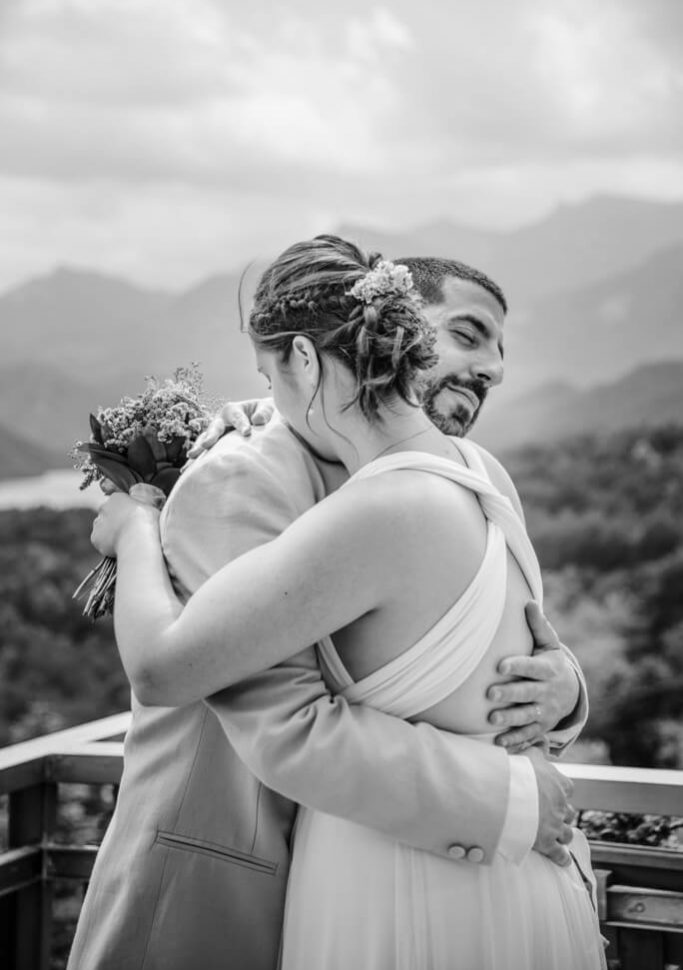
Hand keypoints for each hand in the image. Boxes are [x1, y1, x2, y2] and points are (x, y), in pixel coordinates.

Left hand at [91, 488, 161, 556]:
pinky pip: (100, 541)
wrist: (138, 537)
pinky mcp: (95, 538)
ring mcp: (98, 523)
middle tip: (128, 530)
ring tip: (124, 541)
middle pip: (107, 514)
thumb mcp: (149, 504)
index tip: (132, 519)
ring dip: (110, 532)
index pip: (117, 502)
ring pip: (102, 528)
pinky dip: (107, 544)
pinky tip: (118, 547)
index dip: (125, 511)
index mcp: (117, 498)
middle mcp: (104, 508)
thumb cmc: (147, 520)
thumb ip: (140, 502)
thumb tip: (138, 501)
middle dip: (115, 521)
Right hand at [187, 398, 274, 456]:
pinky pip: (205, 453)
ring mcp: (215, 433)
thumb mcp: (268, 408)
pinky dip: (197, 461)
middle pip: (214, 428)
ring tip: (192, 456)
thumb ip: (264, 413)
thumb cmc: (265, 413)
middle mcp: (220, 420)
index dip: (242, 425)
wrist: (261, 420)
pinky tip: (187, 471)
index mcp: (233, 409)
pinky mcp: (215, 445)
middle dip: (211, 436)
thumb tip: (258, 420)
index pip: (237, 418)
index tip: (247, 433)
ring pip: (205, 440)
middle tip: (207, 445)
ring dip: (199, 448)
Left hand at [489, 602, 579, 751]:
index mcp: (547, 669)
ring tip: (492, 718)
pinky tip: (499, 742)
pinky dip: (515, 740)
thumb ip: (538, 626)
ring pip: (527, 716)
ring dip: (510, 718)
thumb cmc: (551, 662)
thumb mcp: (549, 644)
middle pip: (528, 693)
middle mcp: (547, 691)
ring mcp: (545, 710)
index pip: (532, 667)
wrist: (572, 692)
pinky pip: (528, 735)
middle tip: (490, 693)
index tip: (499, 665)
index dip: (517, 665)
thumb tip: (528, 601)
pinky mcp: (541, 726)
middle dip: (510, 694)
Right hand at [523, 745, 574, 866]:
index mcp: (559, 784)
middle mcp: (561, 806)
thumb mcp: (529, 755)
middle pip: (568, 812)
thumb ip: (538, 748)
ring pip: (567, 833)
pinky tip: (564, 860)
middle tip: (556, 816)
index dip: (562, 792)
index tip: (557, 793)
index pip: (567, 788)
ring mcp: (556, 825)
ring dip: (564, 835)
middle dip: (563, 814)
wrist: (510, 795)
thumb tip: (543, 737)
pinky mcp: (548, 843)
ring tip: (561, 836)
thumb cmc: (518, 772)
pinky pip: (560, 854)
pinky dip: (563, 858)